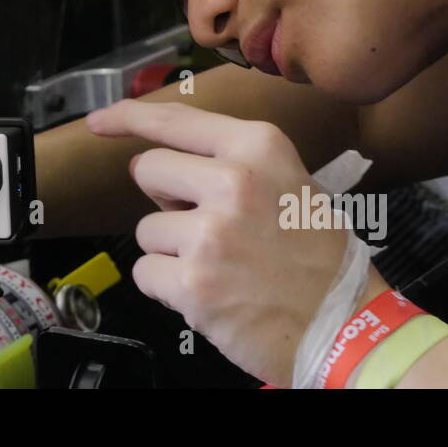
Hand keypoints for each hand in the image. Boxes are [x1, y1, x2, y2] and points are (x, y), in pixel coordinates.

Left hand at [87, 99, 377, 386]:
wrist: (346, 327)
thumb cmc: (319, 259)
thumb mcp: (290, 183)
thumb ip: (229, 164)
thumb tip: (152, 163)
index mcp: (258, 147)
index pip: (173, 120)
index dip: (127, 118)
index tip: (101, 123)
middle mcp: (233, 181)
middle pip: (149, 169)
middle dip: (164, 199)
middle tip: (204, 225)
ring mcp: (210, 232)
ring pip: (147, 229)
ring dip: (171, 250)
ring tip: (220, 266)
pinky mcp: (193, 282)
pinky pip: (146, 273)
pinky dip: (167, 287)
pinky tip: (209, 292)